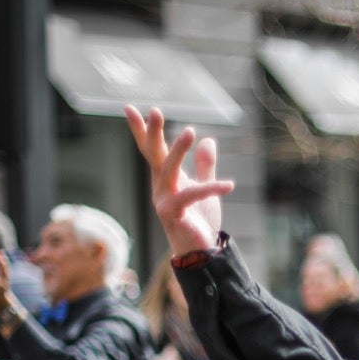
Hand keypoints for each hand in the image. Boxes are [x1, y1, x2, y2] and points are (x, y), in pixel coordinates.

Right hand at [124, 106, 233, 255]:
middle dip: (153, 132)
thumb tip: (208, 141)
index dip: (143, 130)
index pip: (152, 150)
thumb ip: (204, 166)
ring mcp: (163, 200)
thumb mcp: (205, 188)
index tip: (129, 108)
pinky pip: (192, 195)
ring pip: (168, 169)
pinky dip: (211, 188)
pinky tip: (229, 184)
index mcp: (166, 178)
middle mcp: (160, 186)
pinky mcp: (173, 214)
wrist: (201, 252)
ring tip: (190, 131)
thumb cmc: (200, 221)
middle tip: (155, 110)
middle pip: (154, 154)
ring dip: (178, 150)